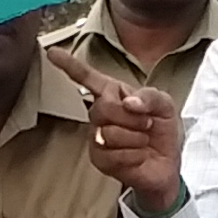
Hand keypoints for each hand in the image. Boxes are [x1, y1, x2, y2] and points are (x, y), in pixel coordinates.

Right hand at [46, 46, 181, 213]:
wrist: (165, 164)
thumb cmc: (161, 130)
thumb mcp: (164, 105)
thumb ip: (150, 96)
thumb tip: (129, 102)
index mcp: (114, 94)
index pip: (88, 77)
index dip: (70, 65)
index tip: (52, 53)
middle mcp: (100, 113)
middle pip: (104, 108)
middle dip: (132, 118)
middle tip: (146, 124)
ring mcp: (97, 136)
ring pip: (110, 133)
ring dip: (136, 139)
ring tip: (142, 141)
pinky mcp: (99, 158)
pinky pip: (113, 155)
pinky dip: (134, 156)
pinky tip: (138, 155)